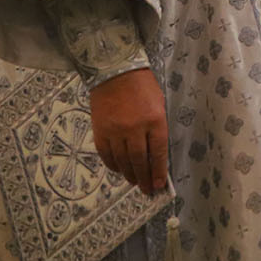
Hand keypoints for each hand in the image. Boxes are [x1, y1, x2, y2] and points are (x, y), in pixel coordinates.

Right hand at [89, 68, 167, 195]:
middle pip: (140, 161)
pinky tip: (119, 169)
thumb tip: (157, 154)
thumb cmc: (142, 86)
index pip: (158, 153)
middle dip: (145, 178)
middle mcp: (135, 128)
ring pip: (123, 161)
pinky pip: (106, 155)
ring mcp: (115, 131)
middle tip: (148, 190)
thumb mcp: (158, 103)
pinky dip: (113, 165)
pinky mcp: (100, 131)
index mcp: (154, 120)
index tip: (159, 184)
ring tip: (135, 182)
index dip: (159, 171)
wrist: (114, 71)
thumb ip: (158, 128)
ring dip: (129, 174)